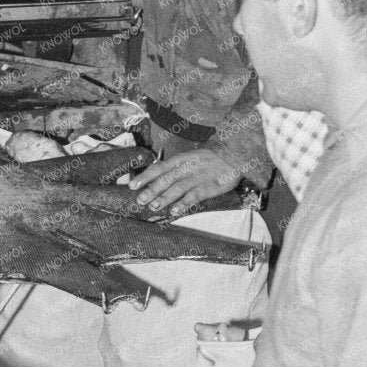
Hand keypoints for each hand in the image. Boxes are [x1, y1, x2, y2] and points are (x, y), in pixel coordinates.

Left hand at [124, 149, 245, 215]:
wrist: (235, 154)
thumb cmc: (210, 160)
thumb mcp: (190, 159)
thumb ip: (176, 169)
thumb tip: (157, 180)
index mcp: (181, 159)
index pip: (159, 168)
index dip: (145, 176)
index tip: (132, 185)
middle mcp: (187, 167)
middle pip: (165, 178)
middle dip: (151, 190)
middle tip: (139, 200)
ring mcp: (198, 177)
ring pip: (178, 187)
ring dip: (164, 197)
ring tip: (153, 206)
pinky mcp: (210, 186)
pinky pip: (195, 195)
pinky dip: (184, 203)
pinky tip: (175, 211)